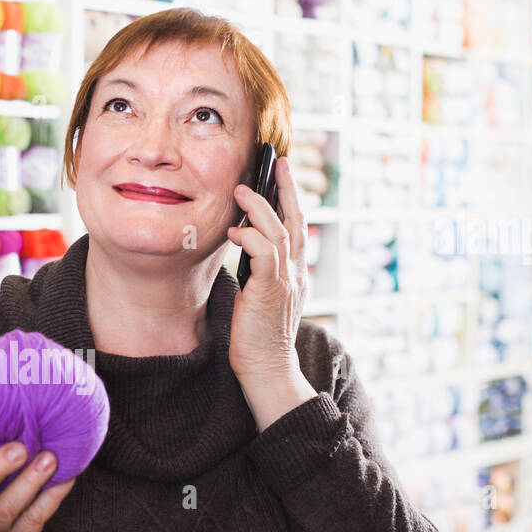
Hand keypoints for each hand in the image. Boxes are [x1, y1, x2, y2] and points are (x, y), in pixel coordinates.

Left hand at [226, 156, 309, 381]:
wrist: (267, 367)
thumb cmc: (257, 335)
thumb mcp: (260, 295)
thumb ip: (259, 270)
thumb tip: (243, 243)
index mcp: (297, 272)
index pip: (298, 227)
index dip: (292, 199)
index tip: (283, 176)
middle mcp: (297, 272)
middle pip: (297, 220)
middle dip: (288, 188)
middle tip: (279, 163)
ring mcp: (288, 281)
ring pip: (279, 231)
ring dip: (259, 208)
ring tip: (240, 191)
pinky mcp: (271, 291)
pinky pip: (265, 253)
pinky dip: (249, 237)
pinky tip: (233, 234)